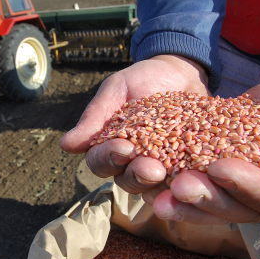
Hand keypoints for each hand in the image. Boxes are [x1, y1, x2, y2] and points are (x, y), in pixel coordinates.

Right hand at [59, 54, 208, 190]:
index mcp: (109, 146)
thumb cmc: (142, 78)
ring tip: (170, 172)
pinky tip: (194, 173)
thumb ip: (95, 116)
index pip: (100, 162)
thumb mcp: (117, 89)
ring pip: (153, 188)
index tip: (123, 147)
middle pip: (126, 181)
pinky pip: (183, 180)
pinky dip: (186, 180)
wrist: (180, 71)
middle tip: (152, 167)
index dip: (109, 158)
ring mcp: (159, 167)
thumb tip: (65, 145)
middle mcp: (131, 163)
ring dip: (159, 184)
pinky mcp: (185, 167)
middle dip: (137, 175)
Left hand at [153, 52, 259, 234]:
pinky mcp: (214, 163)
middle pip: (231, 205)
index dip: (246, 186)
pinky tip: (149, 164)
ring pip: (207, 194)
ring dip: (181, 193)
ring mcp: (235, 183)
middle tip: (178, 186)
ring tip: (155, 187)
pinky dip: (172, 167)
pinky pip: (191, 168)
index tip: (222, 167)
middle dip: (204, 196)